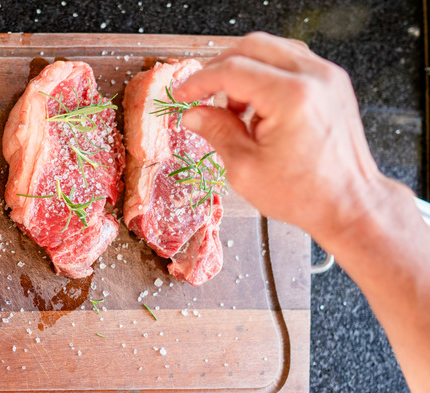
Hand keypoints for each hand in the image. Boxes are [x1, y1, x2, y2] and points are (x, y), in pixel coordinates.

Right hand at [176, 32, 389, 239]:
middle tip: (201, 93)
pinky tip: (257, 105)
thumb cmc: (306, 194)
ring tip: (232, 106)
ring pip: (272, 49)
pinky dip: (266, 74)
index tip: (183, 94)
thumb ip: (217, 132)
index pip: (232, 70)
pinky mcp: (332, 84)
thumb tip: (194, 114)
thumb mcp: (245, 168)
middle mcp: (313, 78)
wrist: (349, 204)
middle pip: (252, 47)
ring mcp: (327, 77)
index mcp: (290, 97)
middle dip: (219, 68)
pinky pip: (291, 61)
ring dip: (244, 70)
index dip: (200, 81)